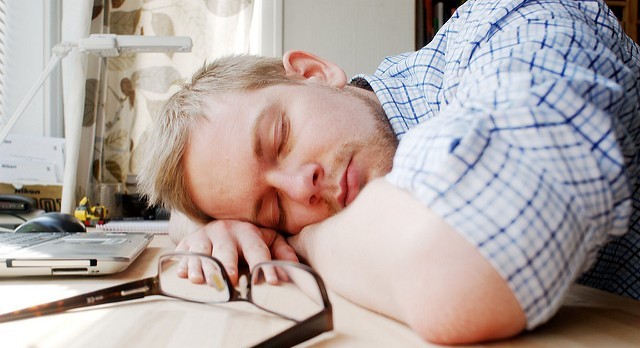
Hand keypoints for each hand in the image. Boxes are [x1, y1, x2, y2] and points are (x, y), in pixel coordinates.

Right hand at [174, 220, 298, 284]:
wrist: (221, 224)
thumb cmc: (248, 238)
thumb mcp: (268, 240)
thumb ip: (282, 254)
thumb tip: (294, 271)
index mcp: (248, 232)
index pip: (258, 251)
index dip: (265, 266)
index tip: (272, 281)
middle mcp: (225, 232)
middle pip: (225, 252)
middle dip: (228, 266)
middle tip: (231, 280)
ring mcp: (204, 236)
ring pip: (201, 253)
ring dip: (201, 267)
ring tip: (200, 280)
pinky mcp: (187, 242)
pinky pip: (182, 253)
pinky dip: (182, 263)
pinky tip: (182, 274)